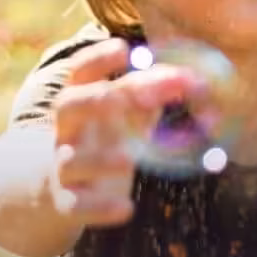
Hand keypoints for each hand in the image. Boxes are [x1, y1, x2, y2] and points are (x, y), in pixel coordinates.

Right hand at [50, 38, 204, 226]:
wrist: (63, 187)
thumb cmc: (106, 139)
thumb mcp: (126, 114)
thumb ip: (153, 93)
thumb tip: (192, 76)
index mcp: (81, 101)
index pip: (80, 72)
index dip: (97, 58)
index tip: (122, 48)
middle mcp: (67, 130)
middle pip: (68, 106)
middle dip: (94, 99)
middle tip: (121, 98)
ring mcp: (63, 165)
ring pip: (72, 160)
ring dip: (99, 159)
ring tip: (129, 160)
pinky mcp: (67, 200)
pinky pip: (77, 205)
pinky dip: (99, 208)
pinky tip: (127, 208)